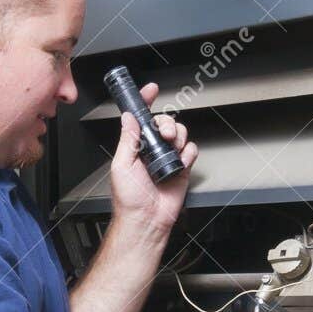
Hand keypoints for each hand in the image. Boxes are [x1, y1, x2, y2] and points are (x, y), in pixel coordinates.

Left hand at [109, 82, 197, 239]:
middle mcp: (152, 151)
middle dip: (167, 122)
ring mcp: (167, 159)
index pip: (142, 119)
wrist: (146, 220)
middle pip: (165, 123)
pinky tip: (180, 160)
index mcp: (135, 147)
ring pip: (180, 134)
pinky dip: (188, 152)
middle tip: (164, 132)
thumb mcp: (121, 165)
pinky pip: (191, 151)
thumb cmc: (129, 200)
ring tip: (171, 146)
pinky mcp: (181, 169)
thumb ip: (127, 139)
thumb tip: (128, 118)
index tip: (151, 91)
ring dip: (178, 135)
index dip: (146, 103)